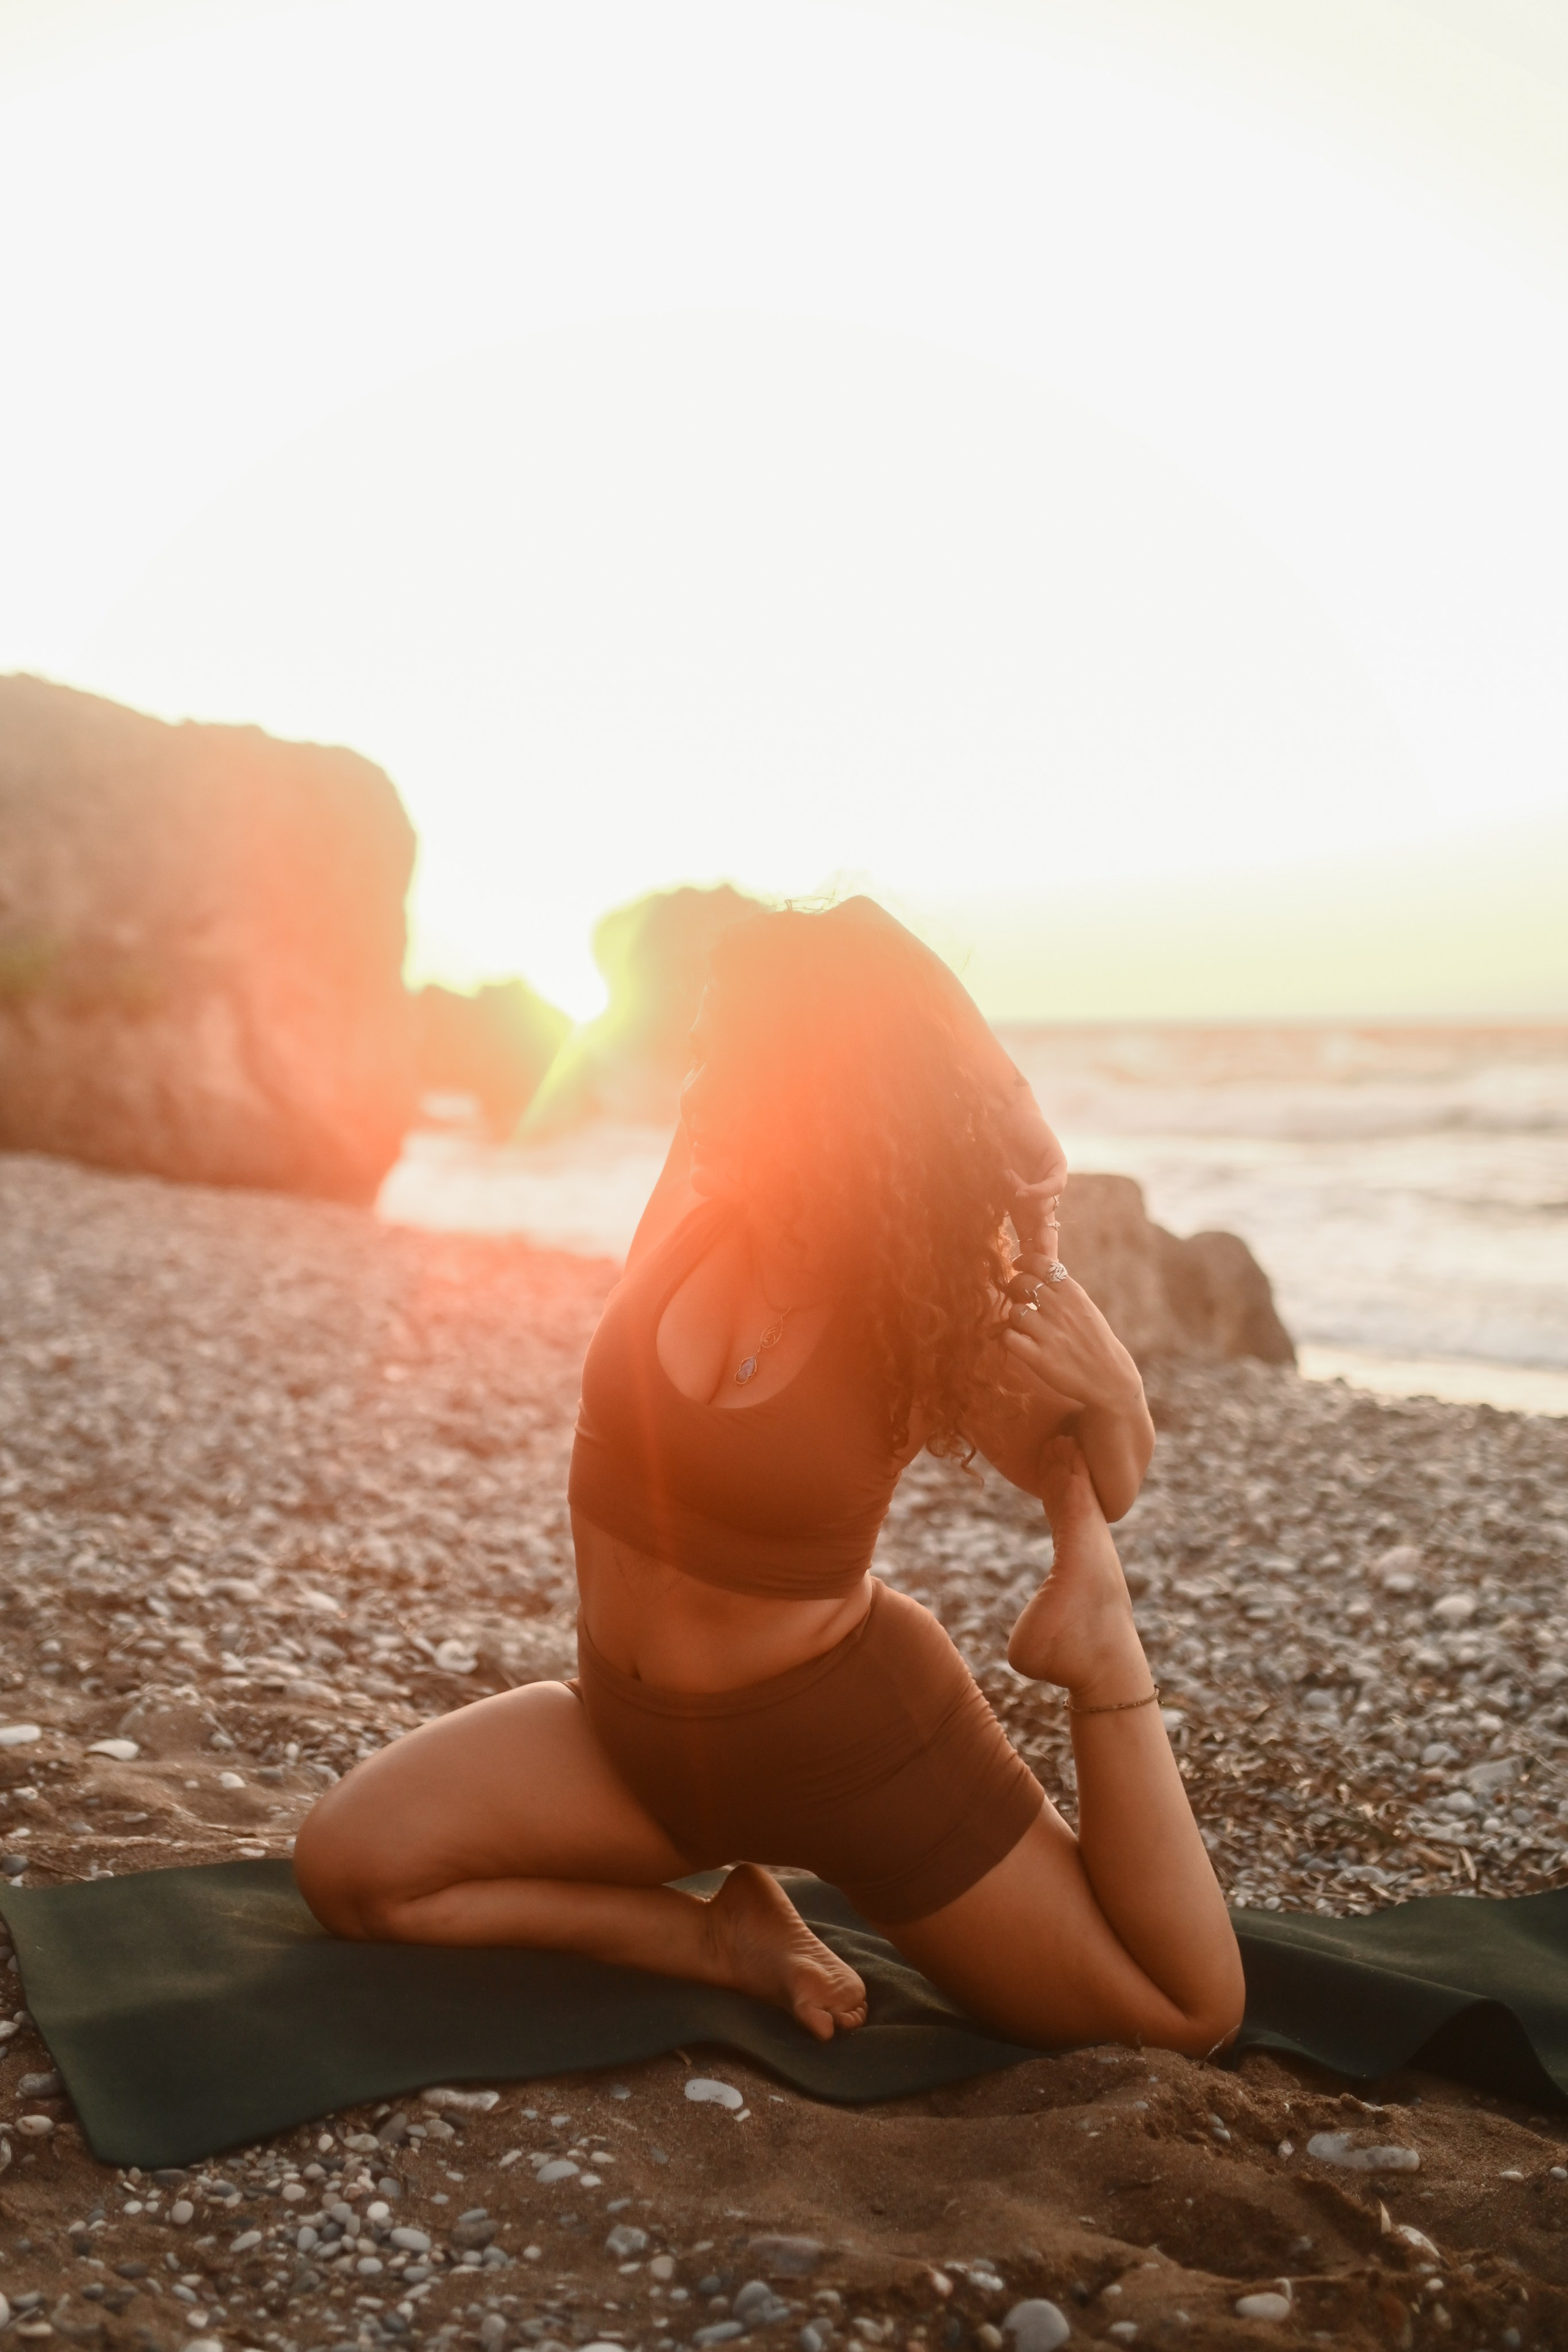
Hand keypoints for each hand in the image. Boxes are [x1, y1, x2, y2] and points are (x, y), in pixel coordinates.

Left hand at [1002, 1264, 1142, 1416]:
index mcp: (1074, 1294)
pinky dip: (1011, 1338)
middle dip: (1015, 1287)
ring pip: (1014, 1310)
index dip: (1024, 1261)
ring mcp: (1049, 1334)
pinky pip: (1009, 1338)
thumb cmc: (1095, 1341)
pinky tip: (1021, 1341)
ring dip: (1015, 1316)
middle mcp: (1060, 1310)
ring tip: (1024, 1324)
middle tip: (1018, 1296)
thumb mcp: (1086, 1307)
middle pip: (1022, 1283)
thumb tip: (1041, 1267)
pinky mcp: (1039, 1358)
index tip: (1018, 1265)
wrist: (1109, 1378)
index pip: (1041, 1263)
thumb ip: (1064, 1290)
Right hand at [1007, 1440, 1146, 1696]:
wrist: (1108, 1673)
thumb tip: (1022, 1621)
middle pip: (1080, 1490)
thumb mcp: (1029, 1652)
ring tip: (1060, 1440)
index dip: (1063, 1472)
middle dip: (1069, 1458)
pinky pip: (1078, 1516)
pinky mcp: (1089, 1562)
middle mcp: (1093, 1548)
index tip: (1059, 1438)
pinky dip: (1069, 1493)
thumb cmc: (1063, 1661)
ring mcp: (1095, 1553)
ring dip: (1070, 1471)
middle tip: (1060, 1423)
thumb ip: (1022, 1632)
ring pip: (1080, 1501)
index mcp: (1080, 1557)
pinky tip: (1061, 1479)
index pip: (1072, 1502)